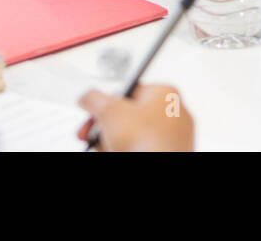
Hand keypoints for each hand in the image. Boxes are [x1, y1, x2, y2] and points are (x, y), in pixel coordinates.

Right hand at [77, 84, 193, 150]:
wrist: (155, 169)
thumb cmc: (145, 140)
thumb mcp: (108, 110)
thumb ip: (93, 99)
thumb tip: (87, 98)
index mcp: (165, 94)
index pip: (128, 91)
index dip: (106, 103)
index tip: (93, 113)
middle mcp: (174, 114)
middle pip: (129, 116)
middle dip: (105, 126)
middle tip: (92, 135)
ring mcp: (172, 137)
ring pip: (133, 135)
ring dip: (111, 141)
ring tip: (103, 147)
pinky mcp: (168, 152)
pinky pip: (140, 148)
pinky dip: (124, 150)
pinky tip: (114, 152)